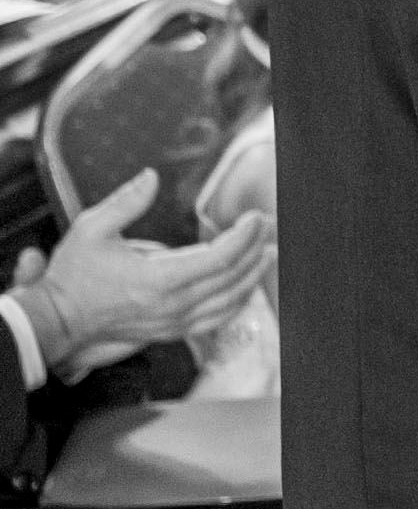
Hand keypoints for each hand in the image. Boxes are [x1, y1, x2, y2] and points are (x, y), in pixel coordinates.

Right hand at [12, 170, 274, 379]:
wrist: (59, 320)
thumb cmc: (73, 276)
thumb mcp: (91, 228)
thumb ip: (126, 201)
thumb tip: (151, 177)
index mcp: (159, 278)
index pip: (219, 257)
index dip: (244, 236)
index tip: (255, 217)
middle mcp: (174, 304)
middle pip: (231, 278)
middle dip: (255, 250)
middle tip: (267, 228)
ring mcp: (175, 322)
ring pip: (230, 302)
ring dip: (253, 277)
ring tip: (268, 255)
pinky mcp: (172, 332)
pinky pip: (216, 320)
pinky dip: (237, 303)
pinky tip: (246, 289)